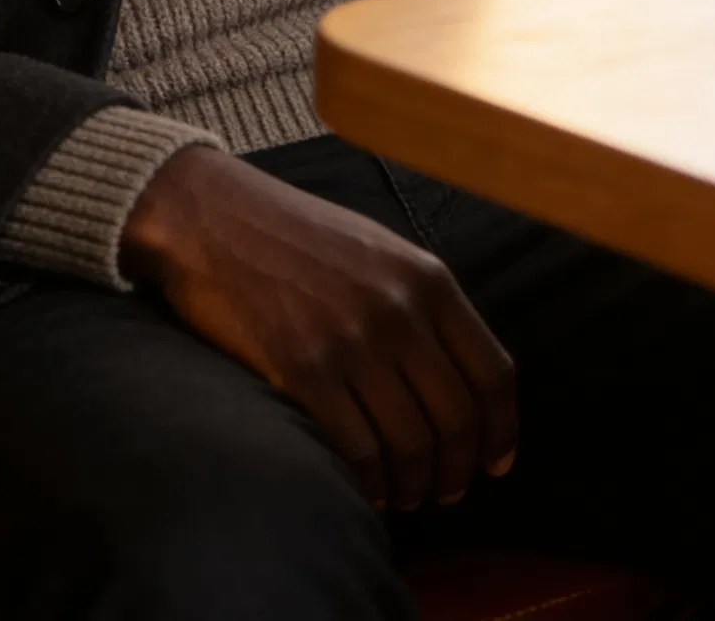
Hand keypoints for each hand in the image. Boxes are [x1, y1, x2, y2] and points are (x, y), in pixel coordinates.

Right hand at [120, 147, 516, 514]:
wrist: (213, 218)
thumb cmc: (298, 236)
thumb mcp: (380, 251)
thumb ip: (425, 305)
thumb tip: (463, 381)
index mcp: (427, 277)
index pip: (493, 373)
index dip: (501, 431)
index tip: (495, 463)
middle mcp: (399, 310)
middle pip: (458, 419)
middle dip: (459, 470)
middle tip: (447, 491)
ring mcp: (352, 342)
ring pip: (413, 445)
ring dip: (417, 485)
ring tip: (408, 495)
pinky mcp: (304, 370)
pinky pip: (359, 451)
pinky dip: (372, 485)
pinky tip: (368, 489)